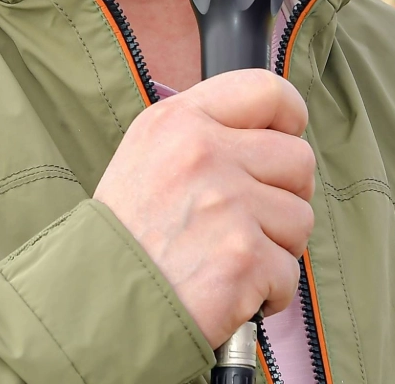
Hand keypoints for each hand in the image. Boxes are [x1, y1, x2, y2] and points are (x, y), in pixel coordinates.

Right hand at [94, 68, 315, 347]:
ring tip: (227, 258)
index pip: (268, 90)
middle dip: (286, 196)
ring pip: (300, 218)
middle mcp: (203, 154)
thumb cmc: (126, 236)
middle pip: (299, 159)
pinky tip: (230, 291)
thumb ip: (206, 134)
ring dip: (276, 247)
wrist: (94, 305)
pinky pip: (289, 272)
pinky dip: (268, 291)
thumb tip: (276, 133)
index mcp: (179, 121)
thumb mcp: (147, 156)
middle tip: (248, 221)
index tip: (285, 141)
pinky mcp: (243, 258)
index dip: (289, 119)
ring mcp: (226, 205)